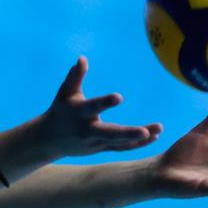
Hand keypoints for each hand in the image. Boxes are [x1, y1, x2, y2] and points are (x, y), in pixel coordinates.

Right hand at [39, 56, 162, 157]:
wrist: (48, 140)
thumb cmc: (60, 110)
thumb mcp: (64, 93)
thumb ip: (75, 76)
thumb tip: (82, 58)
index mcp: (79, 113)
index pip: (92, 107)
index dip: (105, 103)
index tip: (119, 97)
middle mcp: (87, 130)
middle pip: (109, 133)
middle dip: (127, 133)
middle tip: (145, 131)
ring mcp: (95, 142)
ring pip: (119, 142)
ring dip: (139, 138)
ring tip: (159, 130)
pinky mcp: (101, 149)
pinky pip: (121, 148)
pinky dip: (137, 144)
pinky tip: (154, 137)